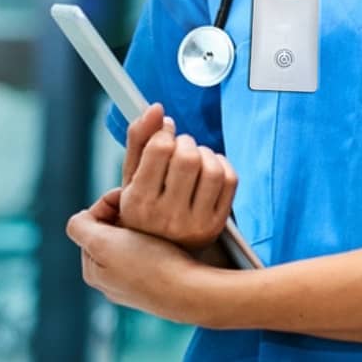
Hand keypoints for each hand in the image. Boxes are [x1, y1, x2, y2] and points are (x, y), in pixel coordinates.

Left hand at [67, 187, 201, 320]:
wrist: (190, 290)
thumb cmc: (149, 263)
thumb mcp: (104, 243)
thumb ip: (82, 228)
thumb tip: (79, 218)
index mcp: (93, 270)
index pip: (90, 223)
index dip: (107, 205)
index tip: (128, 196)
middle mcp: (110, 279)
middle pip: (110, 231)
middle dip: (124, 216)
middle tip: (145, 207)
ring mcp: (135, 282)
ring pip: (131, 240)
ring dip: (141, 226)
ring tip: (157, 220)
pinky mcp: (158, 282)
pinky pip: (150, 251)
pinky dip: (156, 238)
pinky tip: (168, 236)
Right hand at [120, 102, 237, 250]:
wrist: (161, 254)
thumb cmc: (144, 209)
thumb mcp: (131, 178)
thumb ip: (139, 140)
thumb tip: (155, 108)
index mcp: (138, 203)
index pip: (161, 148)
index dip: (165, 134)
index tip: (164, 136)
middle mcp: (166, 217)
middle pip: (189, 156)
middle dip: (186, 143)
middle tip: (179, 149)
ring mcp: (194, 224)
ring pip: (212, 167)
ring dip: (204, 154)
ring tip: (193, 161)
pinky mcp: (216, 225)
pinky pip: (230, 179)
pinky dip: (221, 165)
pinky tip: (207, 171)